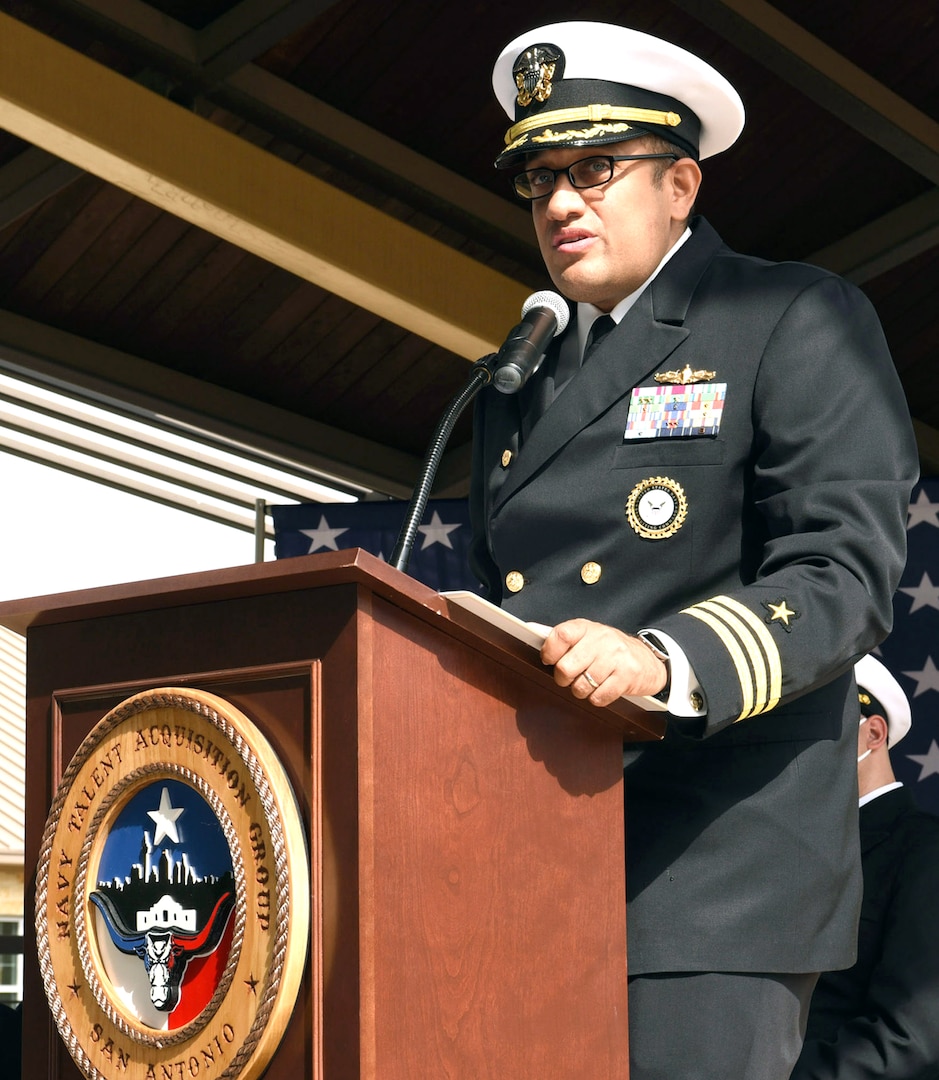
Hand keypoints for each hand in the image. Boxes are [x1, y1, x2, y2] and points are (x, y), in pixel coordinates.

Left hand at [541, 619, 668, 705]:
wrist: (648, 661)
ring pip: (581, 686)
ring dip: (581, 691)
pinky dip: (597, 698)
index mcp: (587, 627)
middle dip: (563, 679)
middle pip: (566, 667)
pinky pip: (599, 697)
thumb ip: (562, 636)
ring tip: (589, 683)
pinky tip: (602, 689)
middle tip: (570, 678)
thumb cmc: (610, 650)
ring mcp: (616, 657)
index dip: (549, 652)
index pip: (560, 636)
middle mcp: (602, 639)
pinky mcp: (627, 676)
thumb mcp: (587, 636)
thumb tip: (531, 629)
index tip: (549, 660)